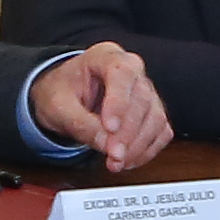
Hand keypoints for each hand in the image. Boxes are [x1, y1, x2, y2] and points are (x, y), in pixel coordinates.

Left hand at [31, 41, 168, 171]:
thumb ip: (81, 124)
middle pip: (142, 99)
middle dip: (128, 133)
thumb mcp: (58, 106)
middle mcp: (132, 70)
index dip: (119, 101)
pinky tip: (129, 160)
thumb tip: (106, 144)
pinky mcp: (152, 111)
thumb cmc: (61, 92)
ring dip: (139, 145)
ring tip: (117, 162)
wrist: (64, 96)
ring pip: (155, 117)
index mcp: (106, 56)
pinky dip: (148, 149)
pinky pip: (160, 131)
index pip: (121, 73)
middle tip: (113, 156)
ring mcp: (146, 90)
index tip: (109, 128)